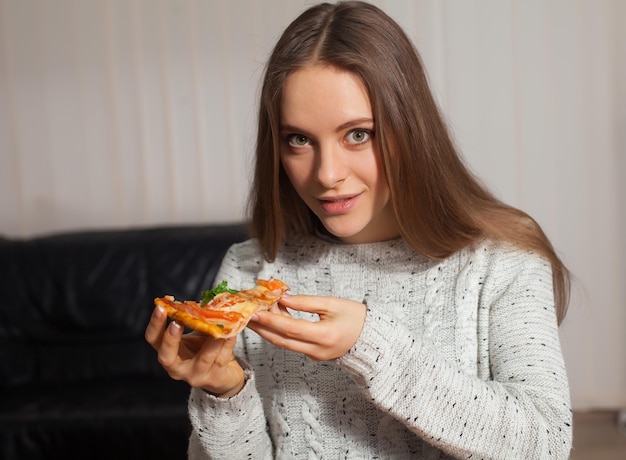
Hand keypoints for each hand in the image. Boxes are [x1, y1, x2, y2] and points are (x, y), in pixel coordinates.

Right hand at [144, 306, 244, 396]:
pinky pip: (221, 359)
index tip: (160, 307)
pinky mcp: (215, 378)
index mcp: (170, 352)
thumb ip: (196, 320)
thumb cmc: (207, 349)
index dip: (155, 324)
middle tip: (176, 322)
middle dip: (170, 339)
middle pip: (166, 357)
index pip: (153, 339)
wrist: (225, 373)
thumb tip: (204, 298)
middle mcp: (178, 367)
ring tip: (217, 325)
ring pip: (203, 358)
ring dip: (211, 340)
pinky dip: (227, 344)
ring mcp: (196, 375)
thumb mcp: (198, 333)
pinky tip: (232, 333)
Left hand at [248, 294, 365, 360]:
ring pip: (284, 344)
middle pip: (281, 340)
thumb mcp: (332, 303)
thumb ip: (306, 302)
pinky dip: (280, 332)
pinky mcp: (313, 355)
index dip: (271, 319)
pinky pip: (292, 344)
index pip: (290, 328)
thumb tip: (282, 298)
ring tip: (255, 316)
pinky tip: (273, 319)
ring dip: (268, 330)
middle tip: (245, 315)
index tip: (254, 311)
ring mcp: (314, 355)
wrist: (372, 338)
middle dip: (261, 328)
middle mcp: (317, 350)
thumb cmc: (355, 317)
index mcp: (324, 335)